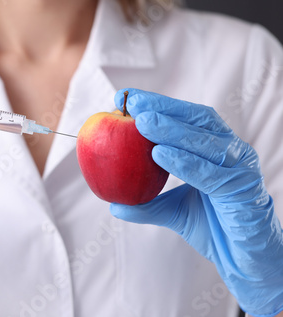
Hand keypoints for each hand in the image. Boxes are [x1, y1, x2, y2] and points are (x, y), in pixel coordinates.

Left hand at [110, 89, 282, 316]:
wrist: (246, 260)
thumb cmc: (215, 227)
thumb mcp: (174, 211)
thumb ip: (147, 204)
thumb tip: (113, 204)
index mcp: (217, 150)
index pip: (189, 118)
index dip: (161, 106)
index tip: (128, 99)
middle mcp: (232, 153)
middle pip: (198, 120)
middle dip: (164, 109)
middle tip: (133, 103)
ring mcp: (241, 170)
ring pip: (206, 142)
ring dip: (172, 130)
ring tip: (142, 122)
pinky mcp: (244, 192)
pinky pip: (211, 174)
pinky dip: (185, 162)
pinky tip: (159, 154)